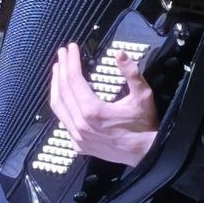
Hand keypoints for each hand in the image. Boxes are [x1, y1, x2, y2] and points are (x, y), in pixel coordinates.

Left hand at [48, 43, 158, 166]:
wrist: (147, 155)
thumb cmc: (145, 125)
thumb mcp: (143, 96)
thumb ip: (131, 73)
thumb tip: (120, 54)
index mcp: (93, 111)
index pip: (74, 79)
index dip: (71, 61)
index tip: (71, 48)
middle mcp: (80, 125)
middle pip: (63, 91)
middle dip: (62, 69)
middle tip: (62, 54)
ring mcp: (77, 137)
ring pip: (58, 107)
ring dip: (56, 86)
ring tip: (58, 70)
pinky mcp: (79, 146)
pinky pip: (63, 122)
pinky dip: (61, 105)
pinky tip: (63, 96)